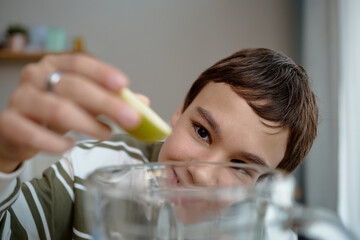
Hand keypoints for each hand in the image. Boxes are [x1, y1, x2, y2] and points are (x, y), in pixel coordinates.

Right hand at [0, 53, 140, 172]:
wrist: (17, 130)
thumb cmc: (54, 112)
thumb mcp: (83, 103)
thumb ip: (110, 100)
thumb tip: (142, 103)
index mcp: (55, 66)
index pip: (80, 63)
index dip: (102, 73)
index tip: (124, 84)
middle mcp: (36, 77)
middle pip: (73, 87)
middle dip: (106, 104)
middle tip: (131, 119)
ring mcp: (20, 99)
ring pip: (57, 109)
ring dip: (87, 124)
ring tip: (107, 134)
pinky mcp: (9, 123)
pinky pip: (34, 134)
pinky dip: (56, 143)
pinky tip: (70, 147)